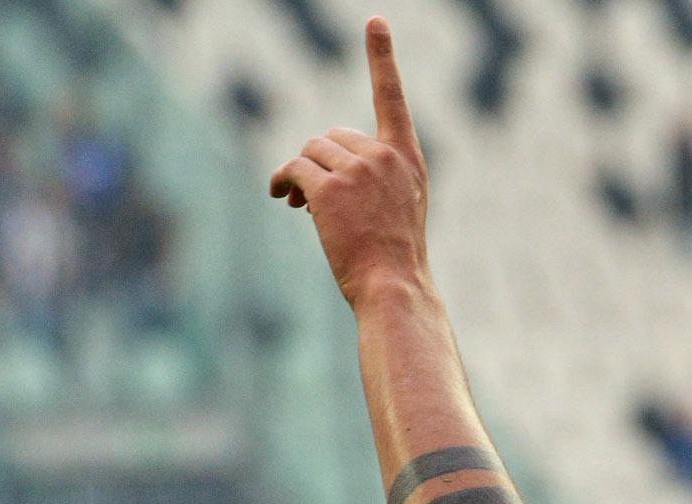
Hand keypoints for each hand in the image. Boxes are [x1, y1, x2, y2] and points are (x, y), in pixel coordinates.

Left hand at [268, 17, 431, 306]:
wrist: (394, 288)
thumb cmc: (392, 259)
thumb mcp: (396, 210)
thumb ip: (369, 177)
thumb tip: (307, 169)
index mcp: (408, 159)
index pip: (392, 97)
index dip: (381, 57)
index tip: (375, 21)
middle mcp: (385, 156)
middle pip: (332, 135)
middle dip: (318, 161)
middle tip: (312, 198)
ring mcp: (359, 170)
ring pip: (310, 151)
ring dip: (300, 175)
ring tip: (300, 205)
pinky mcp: (330, 187)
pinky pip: (294, 168)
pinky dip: (283, 182)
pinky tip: (284, 201)